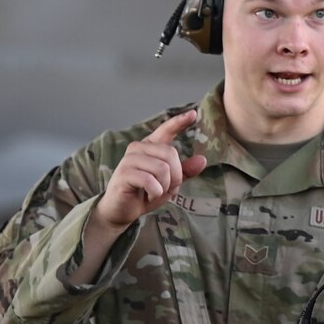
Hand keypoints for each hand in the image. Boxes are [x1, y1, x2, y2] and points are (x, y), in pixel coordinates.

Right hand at [95, 110, 208, 232]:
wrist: (120, 210)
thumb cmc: (144, 194)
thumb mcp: (169, 183)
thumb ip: (184, 171)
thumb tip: (202, 160)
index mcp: (149, 147)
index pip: (166, 130)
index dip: (179, 122)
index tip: (193, 114)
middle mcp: (138, 148)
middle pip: (171, 153)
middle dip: (175, 176)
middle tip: (166, 188)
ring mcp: (129, 159)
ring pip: (162, 168)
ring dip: (164, 186)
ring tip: (155, 192)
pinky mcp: (124, 173)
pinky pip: (150, 180)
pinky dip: (155, 192)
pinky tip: (148, 196)